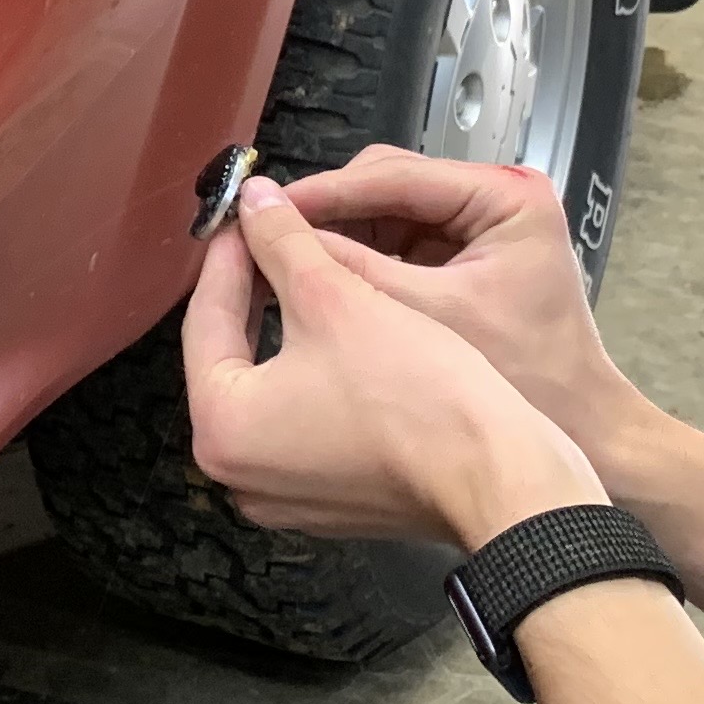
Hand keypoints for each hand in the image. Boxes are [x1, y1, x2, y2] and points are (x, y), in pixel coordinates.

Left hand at [183, 177, 606, 550]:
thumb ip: (282, 242)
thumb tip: (254, 202)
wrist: (499, 476)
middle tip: (275, 235)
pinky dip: (315, 376)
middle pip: (231, 356)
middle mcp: (239, 475)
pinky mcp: (329, 501)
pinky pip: (304, 421)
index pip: (204, 318)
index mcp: (222, 429)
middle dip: (255, 291)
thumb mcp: (336, 296)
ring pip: (270, 388)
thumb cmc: (415, 394)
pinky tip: (343, 334)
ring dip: (287, 331)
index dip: (230, 254)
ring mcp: (284, 496)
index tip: (247, 213)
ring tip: (309, 272)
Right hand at [275, 145, 657, 471]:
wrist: (582, 440)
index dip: (324, 193)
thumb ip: (347, 265)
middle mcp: (498, 199)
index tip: (265, 208)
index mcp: (506, 196)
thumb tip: (270, 226)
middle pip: (388, 186)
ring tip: (282, 263)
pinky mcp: (467, 263)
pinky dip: (360, 265)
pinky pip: (397, 249)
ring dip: (339, 238)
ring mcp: (482, 231)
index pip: (394, 174)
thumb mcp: (423, 316)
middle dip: (329, 213)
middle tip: (266, 237)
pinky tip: (320, 286)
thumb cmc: (526, 383)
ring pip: (386, 217)